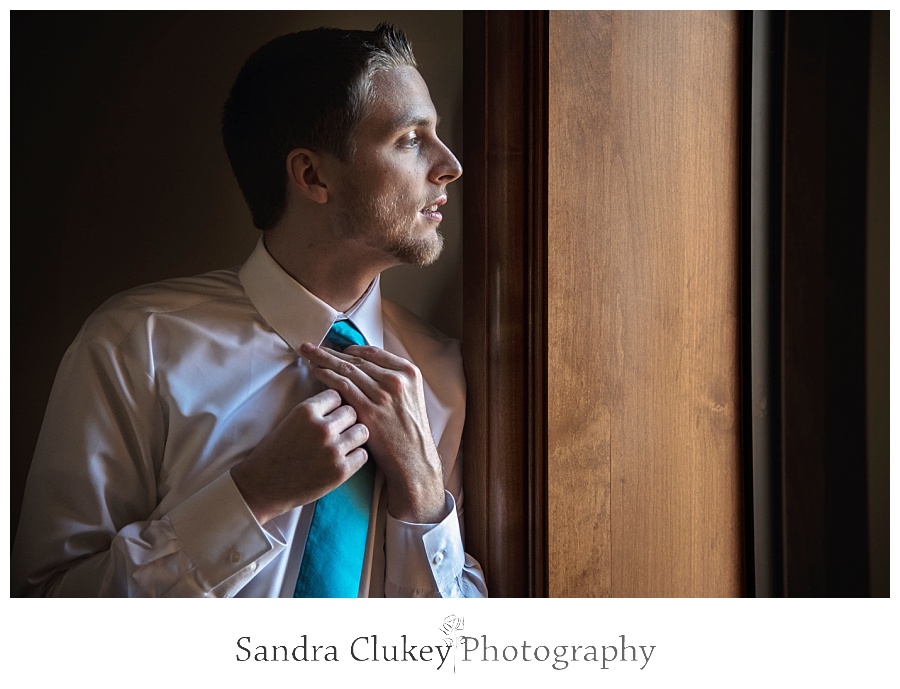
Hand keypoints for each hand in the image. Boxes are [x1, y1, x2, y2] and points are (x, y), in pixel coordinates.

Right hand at [230, 389, 368, 524]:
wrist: (263, 486)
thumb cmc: (276, 452)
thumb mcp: (291, 420)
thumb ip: (316, 410)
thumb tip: (341, 399)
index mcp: (306, 411)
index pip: (337, 395)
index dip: (335, 406)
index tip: (330, 416)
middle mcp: (322, 427)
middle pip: (352, 412)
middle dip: (347, 421)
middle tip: (338, 432)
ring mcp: (333, 450)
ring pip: (362, 431)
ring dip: (355, 437)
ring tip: (344, 445)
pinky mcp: (340, 471)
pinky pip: (363, 454)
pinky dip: (356, 457)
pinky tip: (343, 460)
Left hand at [299, 342, 445, 522]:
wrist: (413, 460)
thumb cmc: (409, 432)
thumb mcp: (410, 398)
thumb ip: (392, 381)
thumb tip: (366, 368)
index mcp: (408, 373)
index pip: (373, 353)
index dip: (351, 349)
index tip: (336, 349)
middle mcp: (396, 380)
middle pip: (356, 359)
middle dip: (331, 351)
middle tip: (311, 346)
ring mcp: (382, 394)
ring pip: (346, 369)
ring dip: (323, 359)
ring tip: (307, 354)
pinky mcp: (368, 409)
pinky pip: (342, 386)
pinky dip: (326, 376)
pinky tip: (314, 371)